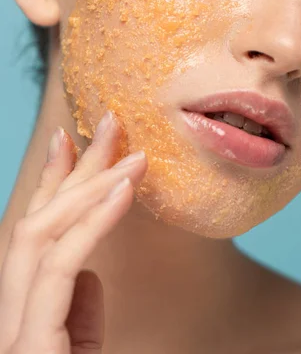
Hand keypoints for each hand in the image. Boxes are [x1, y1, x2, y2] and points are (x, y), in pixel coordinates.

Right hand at [0, 111, 146, 352]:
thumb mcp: (77, 352)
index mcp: (18, 315)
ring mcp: (10, 333)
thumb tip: (90, 276)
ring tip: (134, 156)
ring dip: (91, 185)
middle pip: (37, 223)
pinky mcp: (27, 348)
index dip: (49, 183)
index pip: (31, 236)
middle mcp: (5, 318)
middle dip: (75, 168)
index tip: (67, 142)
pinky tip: (121, 192)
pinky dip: (93, 222)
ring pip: (42, 234)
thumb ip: (76, 315)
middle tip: (109, 124)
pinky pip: (61, 266)